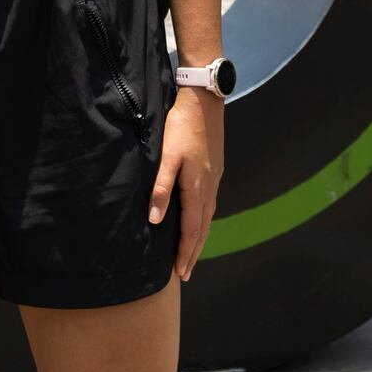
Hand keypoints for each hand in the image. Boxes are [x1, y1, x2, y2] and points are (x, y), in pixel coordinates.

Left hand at [149, 86, 223, 280]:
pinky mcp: (214, 169)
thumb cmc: (181, 126)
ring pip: (208, 216)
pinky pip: (209, 203)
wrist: (203, 100)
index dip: (186, 252)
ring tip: (192, 252)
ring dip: (200, 237)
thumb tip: (157, 221)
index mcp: (197, 187)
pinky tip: (199, 219)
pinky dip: (203, 219)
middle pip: (203, 228)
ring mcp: (214, 178)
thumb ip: (161, 188)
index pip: (192, 229)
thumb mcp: (167, 156)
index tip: (180, 272)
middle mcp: (209, 187)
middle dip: (194, 251)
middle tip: (185, 272)